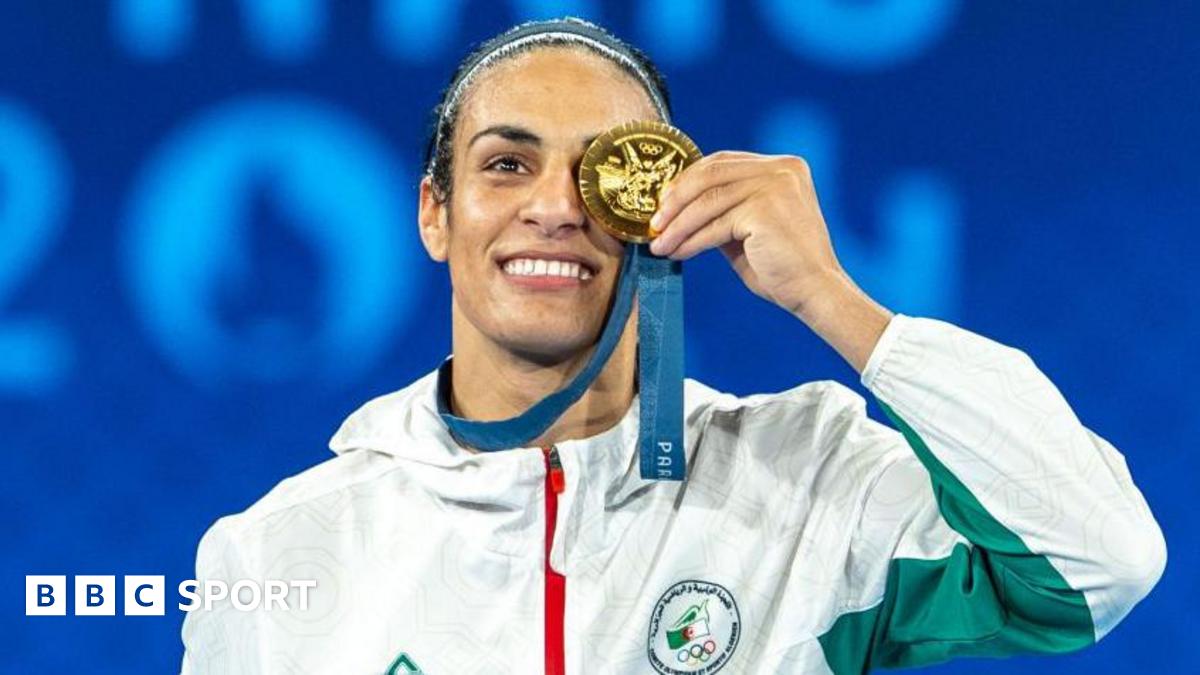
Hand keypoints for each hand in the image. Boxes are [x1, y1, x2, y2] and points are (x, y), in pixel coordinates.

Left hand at [648, 151, 843, 319]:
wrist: (815, 293)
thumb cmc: (782, 267)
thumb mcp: (747, 230)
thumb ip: (722, 211)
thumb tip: (675, 207)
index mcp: (783, 167)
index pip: (722, 162)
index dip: (687, 180)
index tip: (663, 202)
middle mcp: (782, 169)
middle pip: (711, 174)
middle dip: (676, 199)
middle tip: (654, 224)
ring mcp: (776, 185)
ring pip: (708, 201)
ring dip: (677, 225)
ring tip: (659, 244)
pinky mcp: (765, 209)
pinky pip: (716, 223)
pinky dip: (691, 240)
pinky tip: (677, 253)